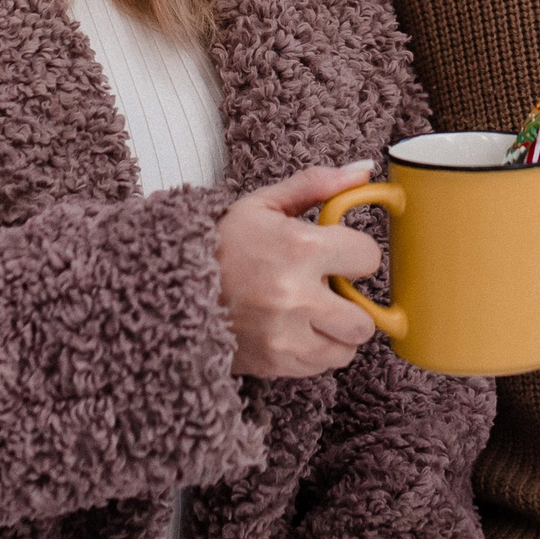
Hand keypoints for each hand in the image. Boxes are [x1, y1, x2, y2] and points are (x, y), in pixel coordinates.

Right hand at [216, 163, 382, 378]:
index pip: (368, 258)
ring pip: (346, 349)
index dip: (355, 254)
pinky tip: (294, 329)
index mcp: (299, 248)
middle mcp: (297, 297)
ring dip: (336, 332)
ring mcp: (285, 337)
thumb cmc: (222, 243)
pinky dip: (314, 350)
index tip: (338, 254)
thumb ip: (317, 185)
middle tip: (329, 289)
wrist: (172, 285)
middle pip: (364, 319)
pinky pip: (319, 367)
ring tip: (313, 312)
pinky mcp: (274, 364)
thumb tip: (364, 171)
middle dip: (352, 303)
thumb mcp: (265, 204)